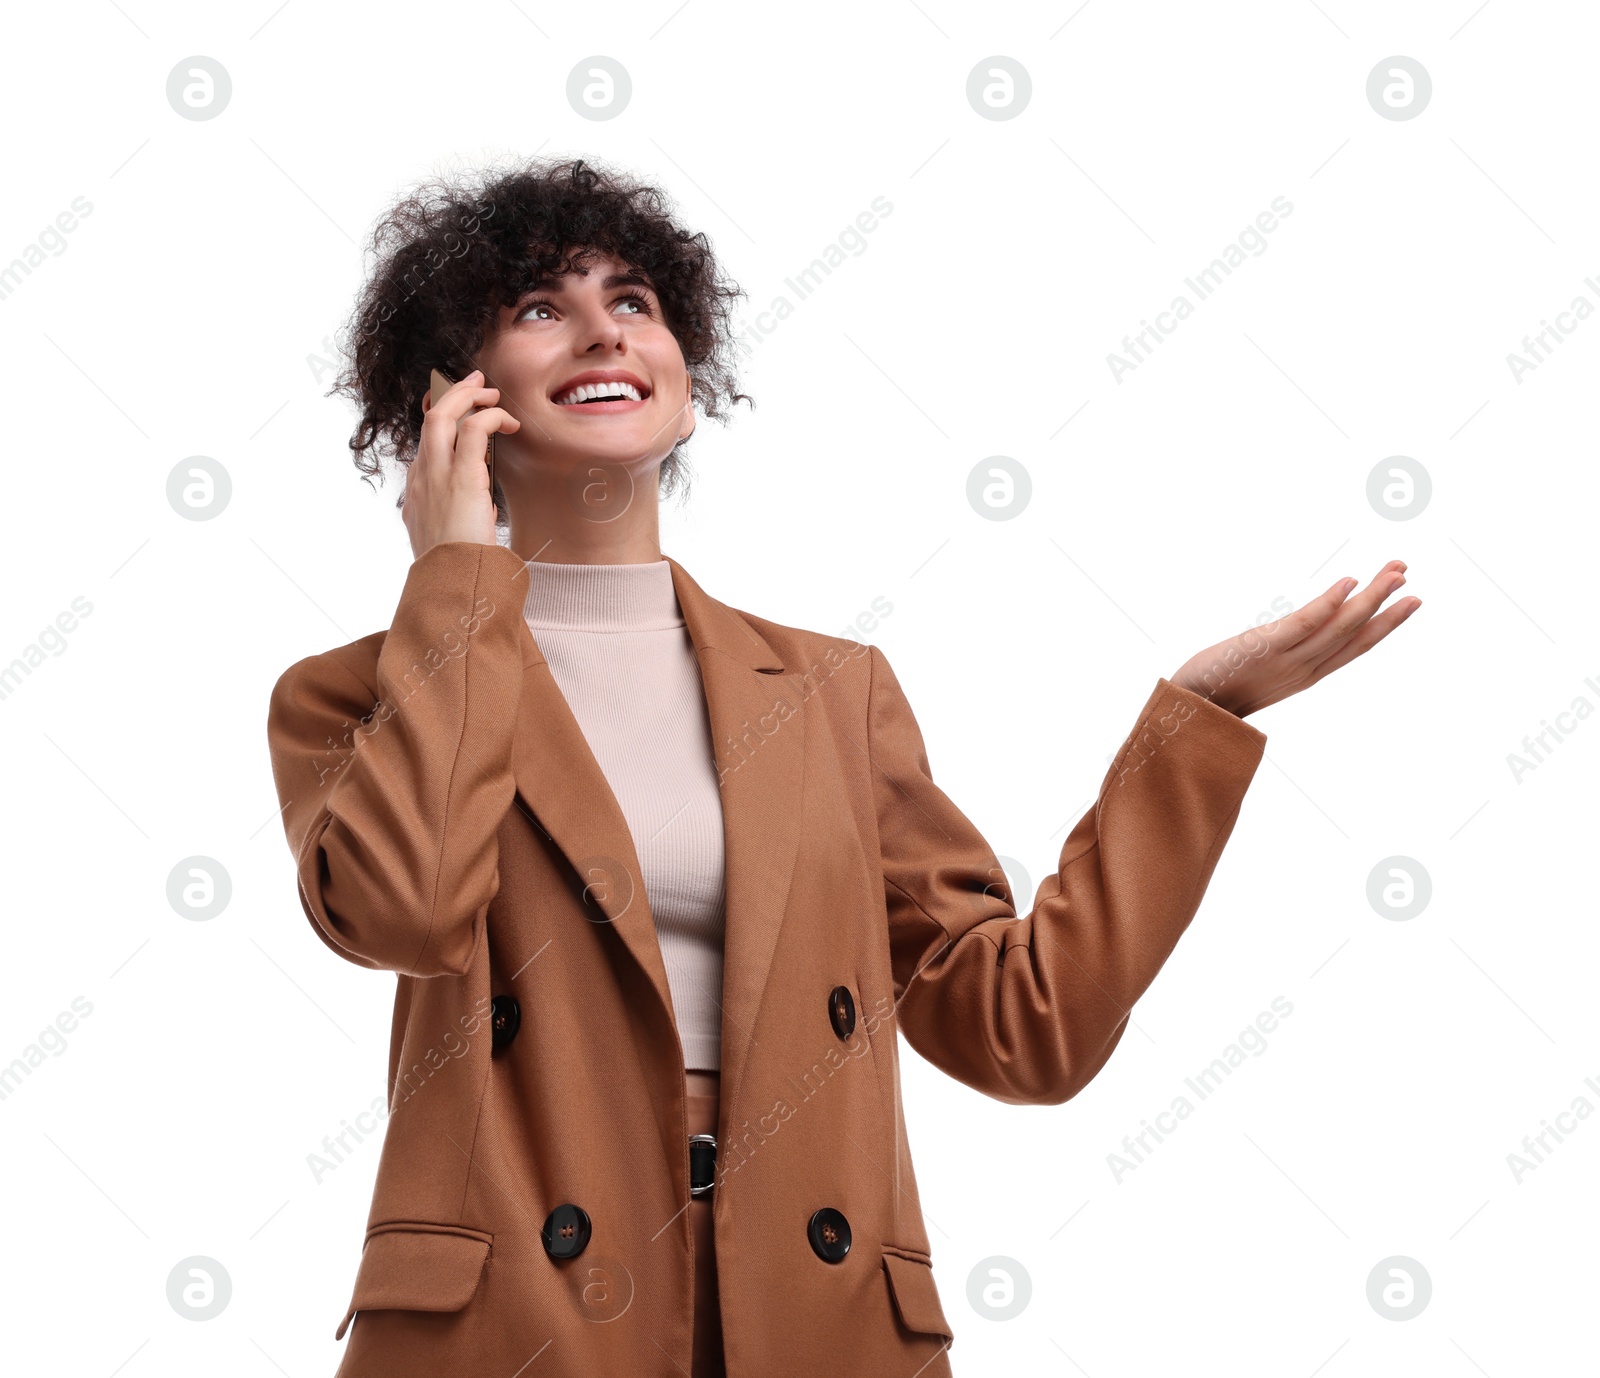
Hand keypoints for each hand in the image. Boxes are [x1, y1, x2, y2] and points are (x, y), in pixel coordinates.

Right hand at [404, 368, 520, 560]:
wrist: (451, 587)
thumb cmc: (456, 571)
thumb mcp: (452, 543)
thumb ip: (462, 522)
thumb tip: (482, 512)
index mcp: (417, 496)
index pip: (426, 447)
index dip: (442, 425)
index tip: (460, 413)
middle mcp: (421, 480)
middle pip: (429, 421)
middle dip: (451, 395)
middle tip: (475, 383)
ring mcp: (436, 477)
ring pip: (443, 415)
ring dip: (468, 396)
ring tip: (492, 395)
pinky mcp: (461, 479)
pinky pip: (473, 430)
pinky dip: (489, 417)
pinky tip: (507, 422)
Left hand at [1169, 560, 1420, 717]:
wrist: (1188, 709)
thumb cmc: (1220, 689)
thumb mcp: (1263, 672)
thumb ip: (1286, 655)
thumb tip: (1302, 633)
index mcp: (1307, 674)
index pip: (1355, 646)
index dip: (1385, 624)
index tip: (1410, 599)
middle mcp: (1304, 669)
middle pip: (1355, 634)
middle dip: (1386, 605)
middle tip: (1407, 573)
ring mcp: (1286, 660)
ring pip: (1339, 627)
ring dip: (1370, 598)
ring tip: (1393, 572)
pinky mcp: (1263, 649)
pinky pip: (1303, 625)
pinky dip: (1328, 604)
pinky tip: (1348, 582)